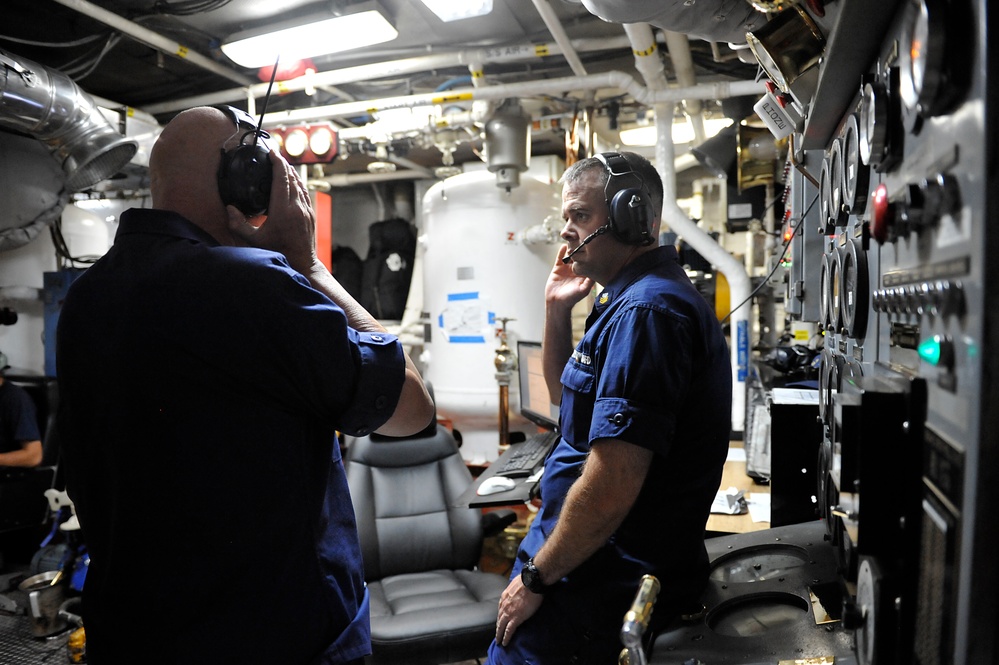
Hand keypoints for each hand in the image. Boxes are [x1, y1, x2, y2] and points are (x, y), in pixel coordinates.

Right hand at [226, 150, 317, 273]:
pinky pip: (305, 193)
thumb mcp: (254, 241)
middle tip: (274, 155)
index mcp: (283, 210)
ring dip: (291, 172)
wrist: (303, 264)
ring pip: (300, 184)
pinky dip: (298, 183)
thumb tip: (230, 209)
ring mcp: (306, 210)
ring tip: (282, 165)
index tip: (271, 152)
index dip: (277, 163)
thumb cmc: (278, 253)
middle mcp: (297, 207)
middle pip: (292, 178)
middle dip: (283, 164)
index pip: (282, 179)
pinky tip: (293, 182)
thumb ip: (238, 225)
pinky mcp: (311, 215)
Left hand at [494, 574, 543, 646]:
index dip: (500, 615)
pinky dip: (506, 637)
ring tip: (499, 641)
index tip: (500, 620)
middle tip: (496, 634)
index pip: (501, 608)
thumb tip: (518, 587)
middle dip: (498, 627)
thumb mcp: (516, 582)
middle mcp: (504, 605)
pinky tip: (504, 643)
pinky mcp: (515, 618)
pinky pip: (509, 630)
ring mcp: (509, 612)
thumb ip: (515, 587)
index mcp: (505, 596)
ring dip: (499, 634)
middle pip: (499, 618)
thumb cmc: (527, 580)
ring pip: (501, 626)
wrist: (531, 581)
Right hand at [546, 245, 593, 308]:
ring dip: (571, 249)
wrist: (557, 302)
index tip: (592, 247)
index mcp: (583, 274)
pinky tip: (564, 246)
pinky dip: (561, 252)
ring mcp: (566, 268)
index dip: (589, 255)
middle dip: (580, 249)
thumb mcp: (584, 290)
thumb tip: (596, 271)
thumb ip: (590, 281)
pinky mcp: (558, 268)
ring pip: (570, 256)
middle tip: (582, 240)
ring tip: (573, 240)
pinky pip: (560, 258)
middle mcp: (575, 270)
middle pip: (578, 256)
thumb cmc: (572, 298)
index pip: (587, 261)